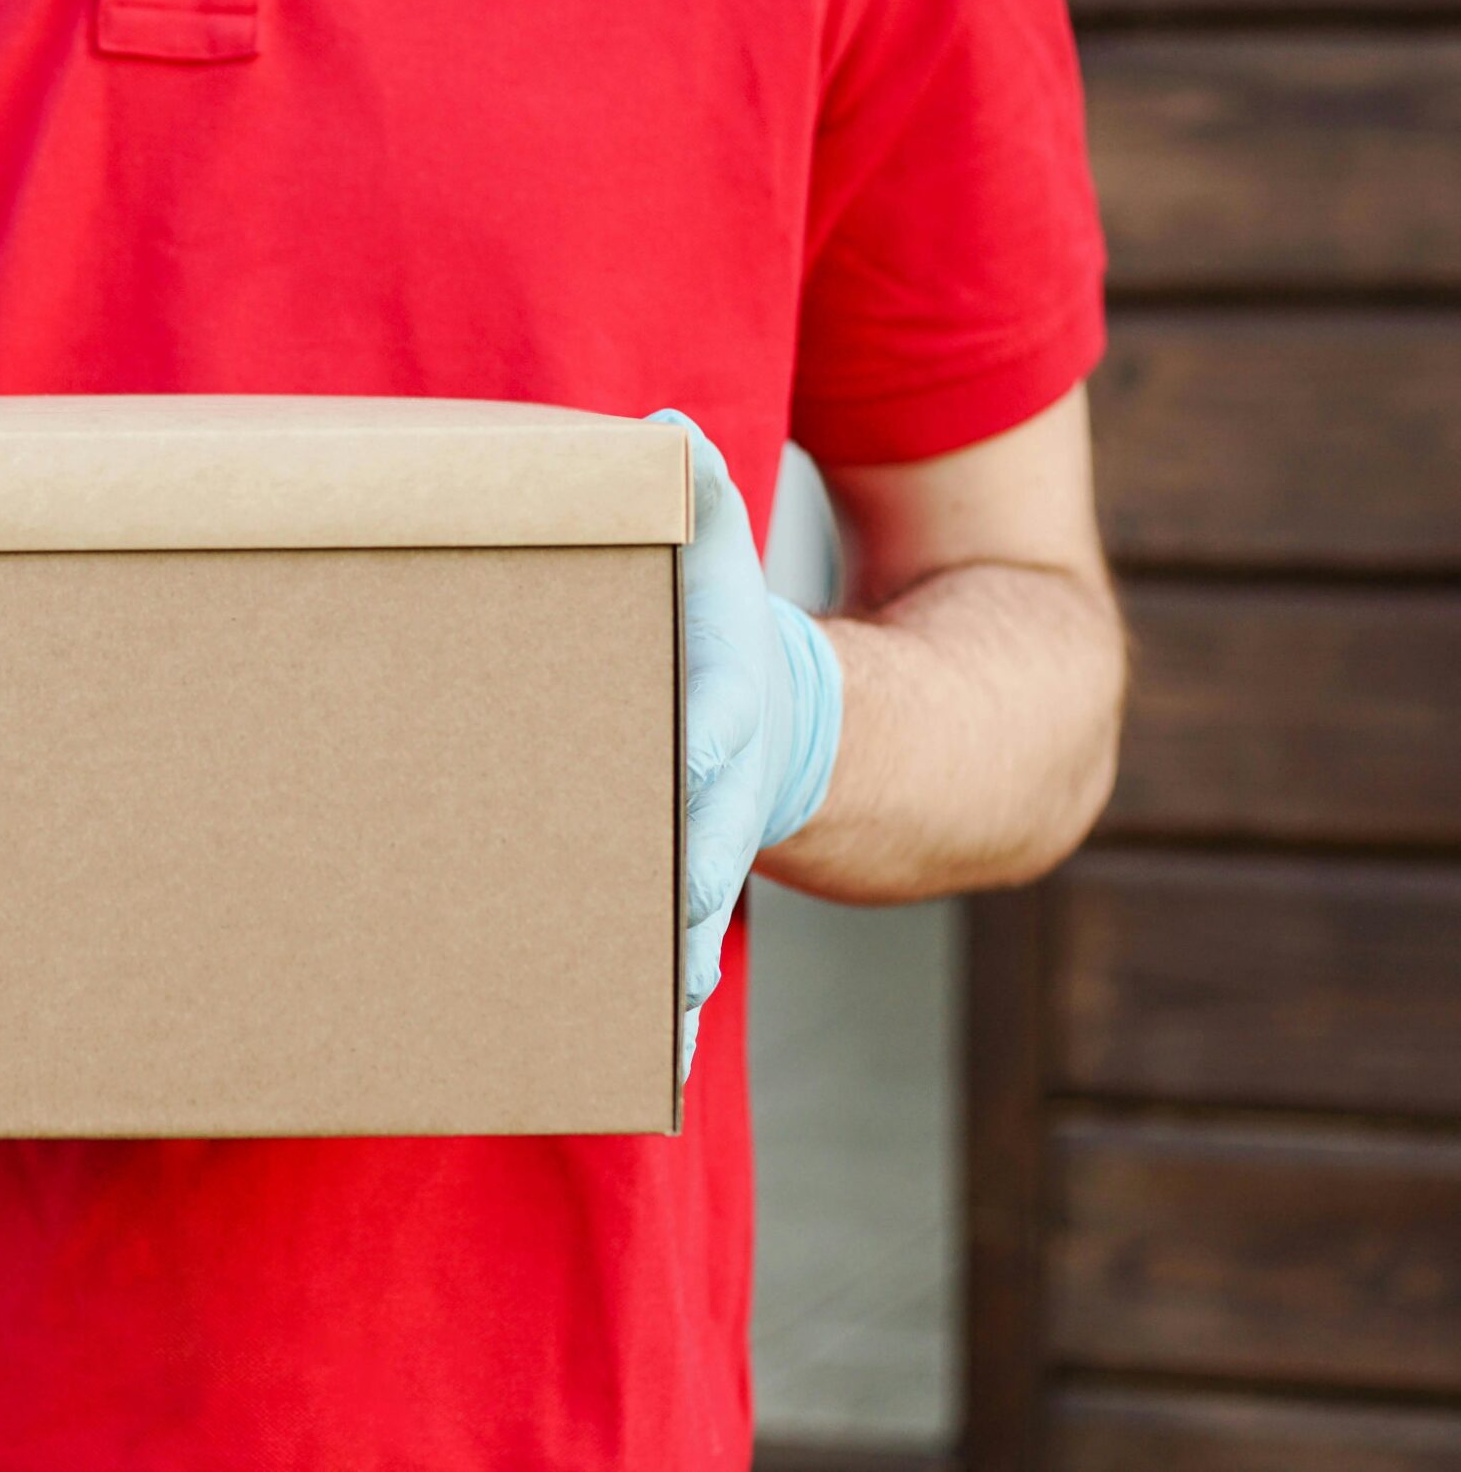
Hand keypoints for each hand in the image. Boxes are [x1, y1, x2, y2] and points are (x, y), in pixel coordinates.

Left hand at [647, 411, 842, 1080]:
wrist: (857, 737)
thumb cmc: (743, 635)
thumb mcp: (729, 564)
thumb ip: (701, 501)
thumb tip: (666, 426)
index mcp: (728, 710)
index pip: (722, 727)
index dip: (710, 747)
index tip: (700, 765)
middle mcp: (726, 793)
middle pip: (706, 846)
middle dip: (687, 892)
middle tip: (673, 934)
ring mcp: (715, 856)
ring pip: (693, 924)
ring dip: (675, 976)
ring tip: (653, 1034)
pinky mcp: (689, 901)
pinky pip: (676, 961)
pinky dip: (664, 1013)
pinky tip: (641, 1073)